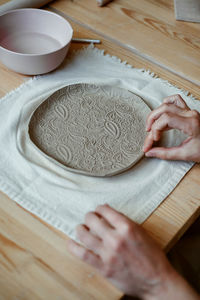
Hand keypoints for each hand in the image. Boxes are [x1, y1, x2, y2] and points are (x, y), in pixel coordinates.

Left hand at [67, 204, 197, 298]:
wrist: (157, 281)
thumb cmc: (152, 256)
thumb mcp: (142, 232)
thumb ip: (125, 222)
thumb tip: (108, 211)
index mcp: (127, 228)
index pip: (106, 211)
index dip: (99, 208)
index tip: (98, 209)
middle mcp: (116, 239)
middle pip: (93, 221)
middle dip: (89, 216)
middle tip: (89, 218)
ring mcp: (108, 254)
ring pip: (85, 236)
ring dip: (80, 229)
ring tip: (80, 227)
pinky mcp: (104, 268)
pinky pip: (83, 255)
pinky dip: (73, 247)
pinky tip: (70, 242)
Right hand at [143, 94, 199, 161]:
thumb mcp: (186, 155)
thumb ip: (166, 154)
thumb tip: (150, 152)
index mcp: (191, 123)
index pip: (166, 118)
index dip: (156, 129)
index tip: (155, 139)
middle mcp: (190, 114)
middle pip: (164, 109)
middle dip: (152, 120)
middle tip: (148, 133)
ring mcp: (190, 111)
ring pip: (168, 103)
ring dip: (157, 112)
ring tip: (152, 125)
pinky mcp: (189, 112)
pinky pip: (176, 100)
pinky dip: (166, 104)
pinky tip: (162, 115)